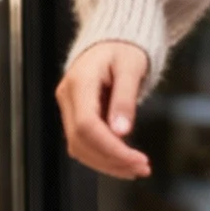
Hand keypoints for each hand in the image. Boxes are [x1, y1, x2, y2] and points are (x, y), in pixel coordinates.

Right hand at [56, 41, 151, 179]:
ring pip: (79, 147)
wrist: (112, 41)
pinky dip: (103, 156)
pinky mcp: (75, 115)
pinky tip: (124, 160)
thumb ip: (125, 99)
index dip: (111, 148)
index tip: (137, 159)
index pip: (87, 126)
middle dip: (111, 160)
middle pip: (80, 141)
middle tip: (142, 168)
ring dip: (107, 163)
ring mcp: (68, 107)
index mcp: (80, 82)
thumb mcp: (131, 68)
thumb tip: (121, 131)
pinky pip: (84, 143)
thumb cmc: (123, 49)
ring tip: (136, 168)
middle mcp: (68, 96)